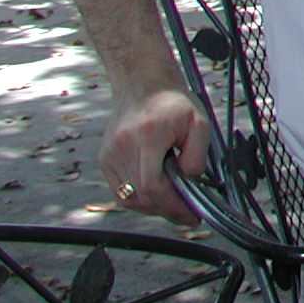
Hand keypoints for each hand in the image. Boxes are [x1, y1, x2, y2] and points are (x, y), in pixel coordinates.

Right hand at [99, 89, 210, 222]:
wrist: (143, 86)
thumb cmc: (173, 104)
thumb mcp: (198, 123)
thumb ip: (197, 154)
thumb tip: (190, 181)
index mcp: (147, 137)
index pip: (153, 184)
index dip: (172, 206)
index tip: (191, 215)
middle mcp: (123, 147)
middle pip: (140, 195)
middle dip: (166, 211)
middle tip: (187, 216)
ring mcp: (109, 154)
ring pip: (128, 198)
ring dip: (152, 208)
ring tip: (174, 205)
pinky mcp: (104, 159)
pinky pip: (120, 190)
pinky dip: (139, 198)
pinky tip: (156, 194)